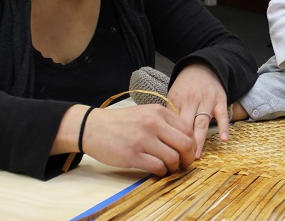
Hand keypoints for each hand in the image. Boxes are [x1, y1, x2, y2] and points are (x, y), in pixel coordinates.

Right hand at [68, 104, 194, 176]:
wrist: (91, 127)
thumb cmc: (120, 123)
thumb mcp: (144, 113)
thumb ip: (163, 122)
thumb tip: (184, 139)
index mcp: (158, 112)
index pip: (187, 129)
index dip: (192, 144)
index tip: (189, 152)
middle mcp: (153, 124)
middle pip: (185, 144)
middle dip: (188, 158)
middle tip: (184, 164)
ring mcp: (142, 139)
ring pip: (172, 157)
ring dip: (174, 167)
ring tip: (169, 168)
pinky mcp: (132, 155)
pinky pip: (157, 167)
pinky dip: (162, 172)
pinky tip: (158, 171)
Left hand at [166, 63, 230, 158]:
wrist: (203, 67)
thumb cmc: (185, 86)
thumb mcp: (173, 96)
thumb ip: (170, 114)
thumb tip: (162, 136)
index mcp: (176, 100)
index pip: (172, 123)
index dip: (170, 139)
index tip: (167, 155)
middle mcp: (191, 100)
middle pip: (186, 125)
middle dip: (183, 144)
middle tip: (180, 161)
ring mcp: (207, 100)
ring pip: (202, 122)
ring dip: (199, 140)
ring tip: (195, 156)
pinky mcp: (220, 100)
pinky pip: (222, 115)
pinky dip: (223, 127)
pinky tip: (223, 139)